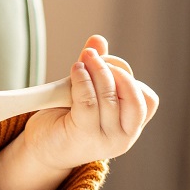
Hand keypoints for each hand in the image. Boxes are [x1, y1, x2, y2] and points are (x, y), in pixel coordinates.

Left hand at [23, 34, 158, 171]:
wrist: (42, 148)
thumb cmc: (66, 120)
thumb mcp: (85, 91)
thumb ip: (95, 68)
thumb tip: (98, 40)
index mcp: (130, 126)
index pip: (147, 100)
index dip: (129, 78)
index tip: (108, 66)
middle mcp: (124, 137)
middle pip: (133, 97)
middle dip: (115, 71)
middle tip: (93, 57)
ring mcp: (106, 139)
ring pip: (110, 97)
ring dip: (96, 72)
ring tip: (81, 63)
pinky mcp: (84, 136)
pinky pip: (88, 102)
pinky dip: (82, 81)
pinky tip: (75, 71)